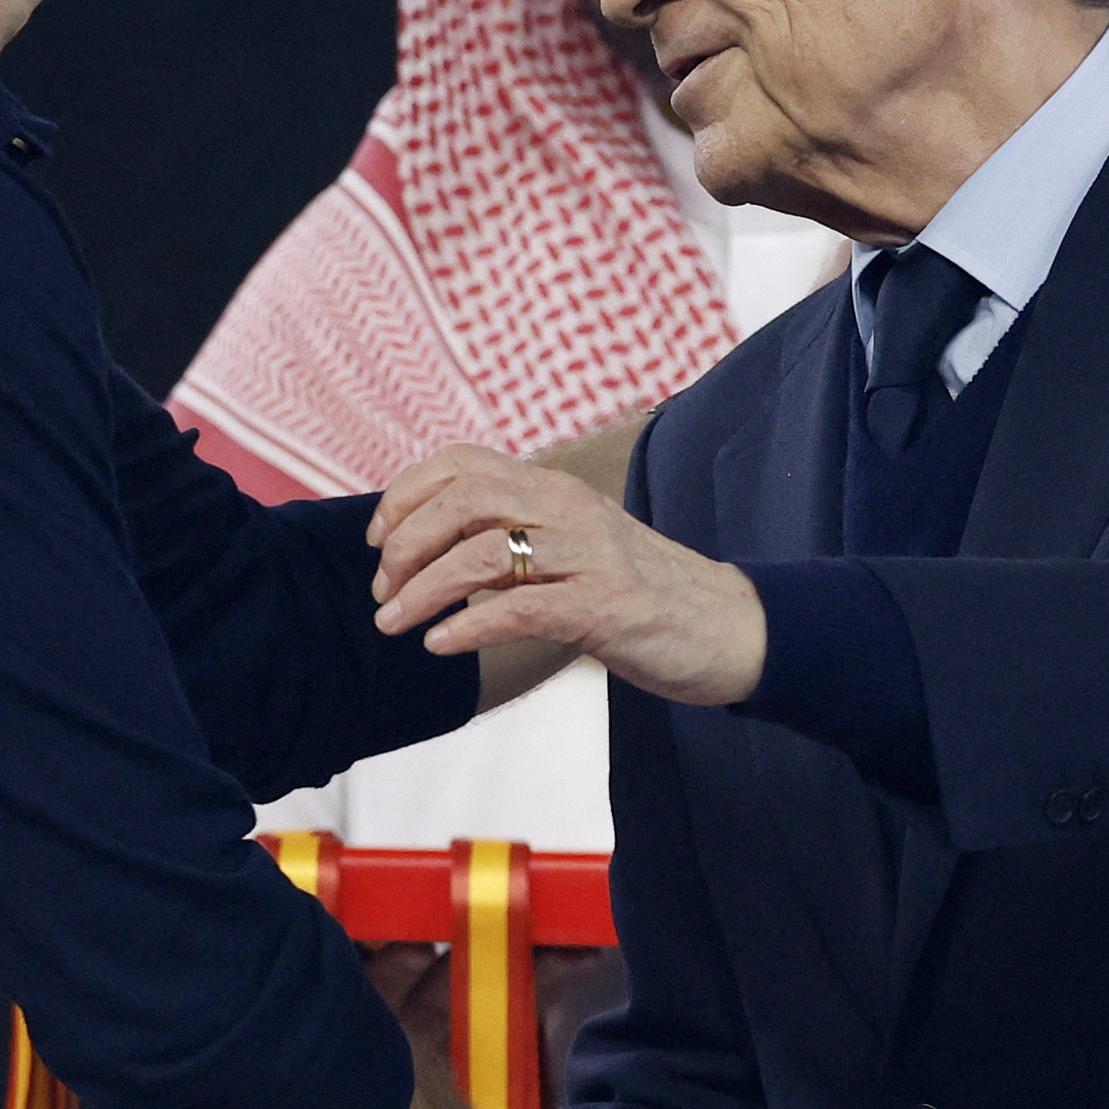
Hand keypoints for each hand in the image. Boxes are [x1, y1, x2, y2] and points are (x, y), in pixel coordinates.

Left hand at [369, 446, 766, 705]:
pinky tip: (440, 646)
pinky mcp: (606, 606)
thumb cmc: (643, 594)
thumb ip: (519, 537)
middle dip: (406, 543)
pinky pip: (521, 608)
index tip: (377, 540)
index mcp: (556, 489)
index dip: (405, 494)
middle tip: (383, 591)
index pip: (462, 462)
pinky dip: (469, 627)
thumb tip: (434, 551)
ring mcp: (589, 555)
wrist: (731, 627)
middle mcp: (569, 509)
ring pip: (482, 552)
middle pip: (462, 500)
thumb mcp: (575, 547)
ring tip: (393, 624)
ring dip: (423, 590)